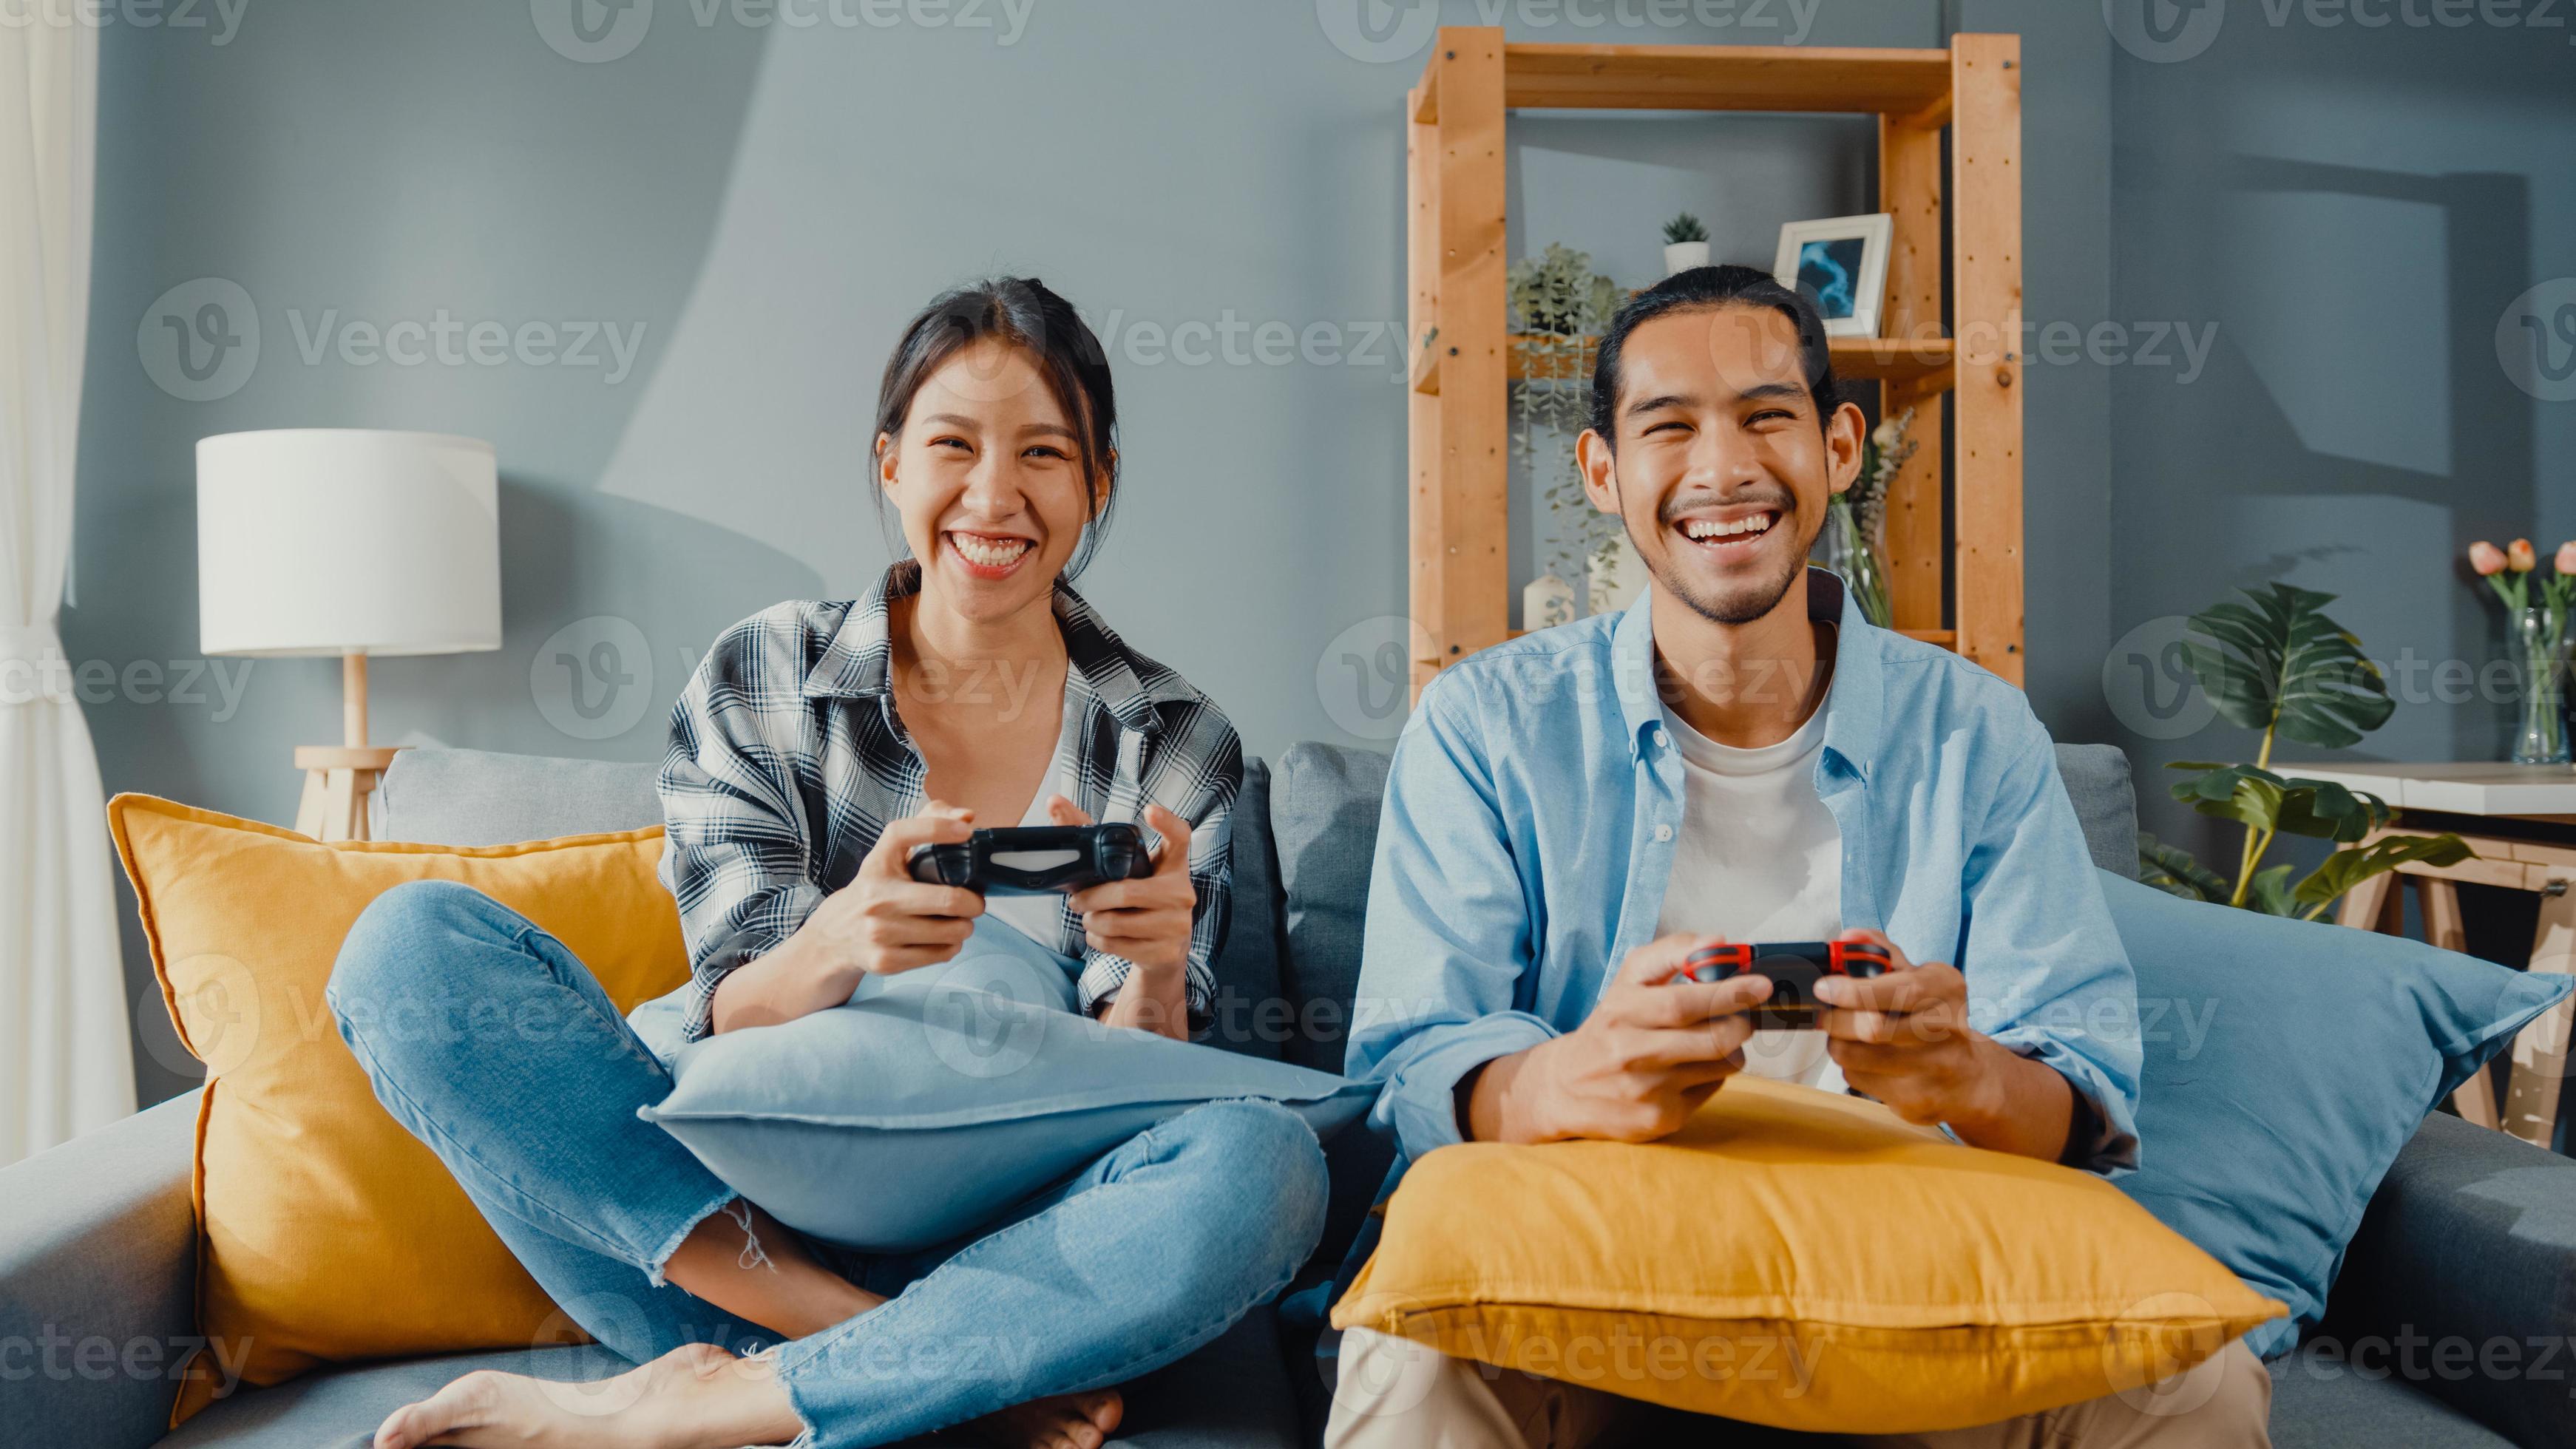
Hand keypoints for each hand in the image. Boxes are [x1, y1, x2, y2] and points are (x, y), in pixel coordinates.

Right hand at [801, 800, 986, 980]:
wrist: (835, 935)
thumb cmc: (876, 890)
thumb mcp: (891, 857)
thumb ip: (927, 825)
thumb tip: (968, 816)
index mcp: (877, 863)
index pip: (903, 833)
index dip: (939, 828)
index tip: (966, 832)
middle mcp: (876, 896)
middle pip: (949, 899)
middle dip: (974, 903)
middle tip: (974, 902)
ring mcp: (880, 931)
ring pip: (952, 931)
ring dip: (965, 926)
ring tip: (957, 921)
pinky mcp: (886, 960)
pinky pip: (942, 953)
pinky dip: (951, 945)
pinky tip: (941, 938)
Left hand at [1055, 799, 1197, 971]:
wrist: (1164, 950)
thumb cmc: (1139, 900)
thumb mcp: (1126, 871)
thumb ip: (1092, 838)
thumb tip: (1054, 802)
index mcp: (1173, 865)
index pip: (1180, 837)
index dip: (1167, 822)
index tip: (1150, 810)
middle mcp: (1182, 892)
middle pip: (1126, 892)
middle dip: (1091, 898)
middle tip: (1076, 900)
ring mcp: (1178, 924)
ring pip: (1116, 922)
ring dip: (1091, 921)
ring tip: (1089, 918)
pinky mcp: (1166, 951)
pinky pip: (1117, 945)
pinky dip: (1097, 940)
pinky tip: (1099, 934)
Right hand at [1484, 933, 1771, 1143]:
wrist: (1566, 1087)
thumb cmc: (1610, 1025)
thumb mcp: (1629, 981)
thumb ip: (1672, 953)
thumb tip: (1720, 941)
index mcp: (1622, 1011)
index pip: (1683, 1003)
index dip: (1728, 993)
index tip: (1759, 985)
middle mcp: (1630, 1053)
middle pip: (1713, 1039)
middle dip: (1741, 1023)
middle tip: (1743, 1014)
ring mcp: (1646, 1091)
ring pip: (1722, 1065)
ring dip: (1730, 1049)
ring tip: (1709, 1041)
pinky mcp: (1659, 1120)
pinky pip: (1711, 1090)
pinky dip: (1712, 1075)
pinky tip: (1688, 1070)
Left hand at [1813, 928, 2009, 1129]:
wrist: (1969, 1078)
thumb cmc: (1932, 1016)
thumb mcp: (1917, 975)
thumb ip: (1879, 952)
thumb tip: (1846, 937)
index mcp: (1947, 988)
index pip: (1902, 990)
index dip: (1854, 990)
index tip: (1823, 988)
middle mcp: (1949, 1030)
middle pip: (1873, 1029)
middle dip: (1836, 1020)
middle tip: (1823, 1014)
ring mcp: (1934, 1070)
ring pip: (1856, 1057)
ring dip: (1838, 1043)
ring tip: (1844, 1035)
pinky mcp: (1916, 1101)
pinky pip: (1858, 1080)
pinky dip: (1851, 1067)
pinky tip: (1867, 1060)